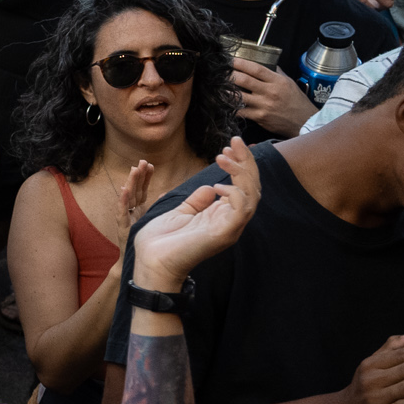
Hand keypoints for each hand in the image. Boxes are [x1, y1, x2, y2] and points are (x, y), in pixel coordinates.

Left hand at [128, 137, 258, 285]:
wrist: (151, 262)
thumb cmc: (163, 241)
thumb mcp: (182, 212)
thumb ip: (198, 200)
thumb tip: (211, 186)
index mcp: (222, 216)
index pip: (242, 186)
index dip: (240, 165)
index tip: (228, 146)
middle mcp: (230, 222)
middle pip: (252, 187)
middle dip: (246, 162)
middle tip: (235, 141)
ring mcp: (229, 228)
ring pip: (252, 195)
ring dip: (242, 172)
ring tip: (224, 156)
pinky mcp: (223, 234)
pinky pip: (241, 210)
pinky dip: (235, 193)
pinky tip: (218, 185)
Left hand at [225, 57, 313, 136]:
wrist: (305, 121)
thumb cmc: (296, 101)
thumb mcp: (289, 83)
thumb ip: (276, 72)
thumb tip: (266, 62)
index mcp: (277, 81)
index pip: (256, 69)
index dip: (240, 63)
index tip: (229, 60)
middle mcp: (270, 92)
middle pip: (244, 80)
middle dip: (229, 75)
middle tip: (218, 72)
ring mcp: (264, 105)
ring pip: (239, 96)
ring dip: (224, 91)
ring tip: (215, 87)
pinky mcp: (259, 117)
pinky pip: (240, 111)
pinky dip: (229, 107)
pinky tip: (221, 103)